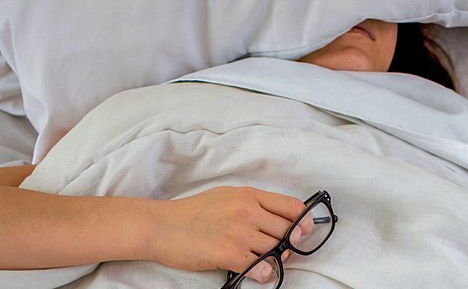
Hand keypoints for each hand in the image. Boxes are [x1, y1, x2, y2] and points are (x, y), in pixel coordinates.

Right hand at [148, 186, 306, 281]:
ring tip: (264, 260)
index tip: (305, 231)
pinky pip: (261, 267)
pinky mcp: (229, 253)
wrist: (162, 226)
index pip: (291, 206)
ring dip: (276, 259)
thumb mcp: (227, 196)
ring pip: (276, 249)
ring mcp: (239, 232)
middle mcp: (247, 211)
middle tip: (282, 250)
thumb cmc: (193, 212)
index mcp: (249, 195)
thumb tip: (278, 219)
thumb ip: (253, 204)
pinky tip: (256, 271)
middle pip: (287, 230)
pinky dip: (263, 272)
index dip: (304, 221)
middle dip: (290, 243)